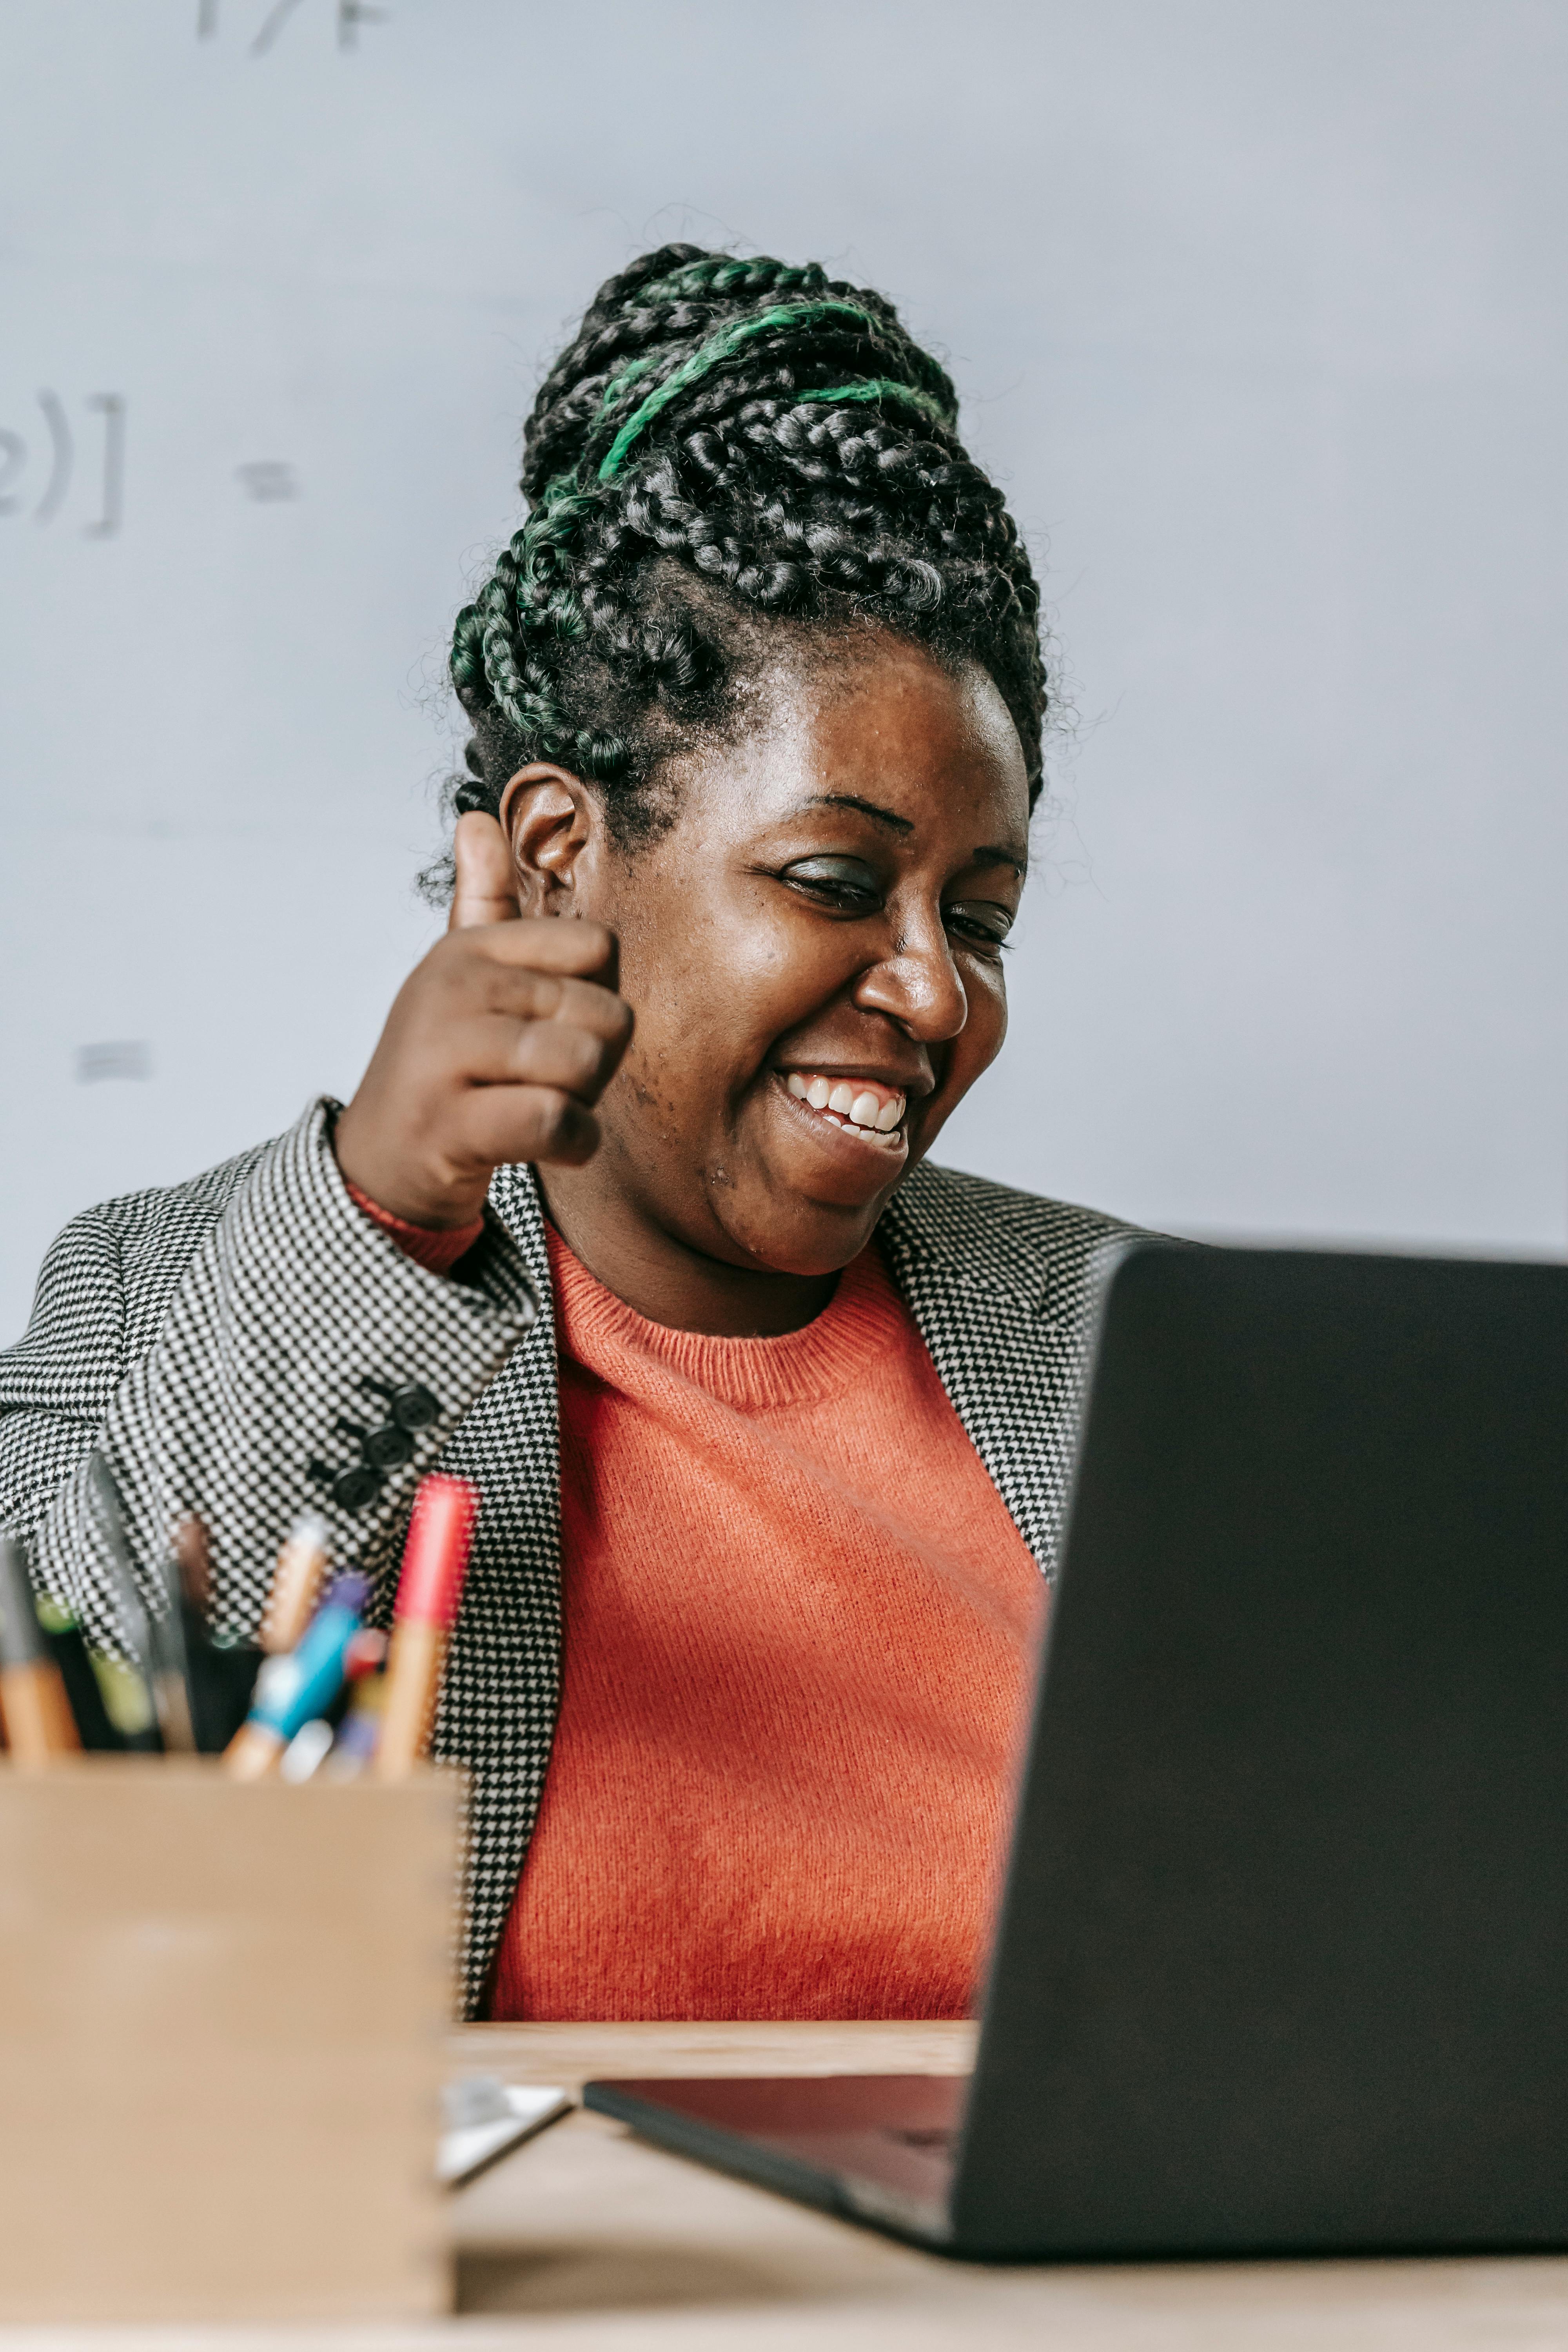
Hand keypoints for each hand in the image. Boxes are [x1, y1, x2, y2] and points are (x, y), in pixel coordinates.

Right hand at [333, 811, 632, 1227]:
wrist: (382, 1162)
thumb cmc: (446, 1067)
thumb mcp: (463, 978)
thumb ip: (484, 903)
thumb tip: (475, 819)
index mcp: (469, 948)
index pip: (599, 947)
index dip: (598, 1000)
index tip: (552, 1028)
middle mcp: (452, 987)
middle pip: (606, 1013)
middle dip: (596, 1065)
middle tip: (539, 1081)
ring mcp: (444, 1053)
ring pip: (584, 1063)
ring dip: (583, 1104)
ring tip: (534, 1107)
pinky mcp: (449, 1122)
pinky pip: (556, 1119)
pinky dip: (575, 1143)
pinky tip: (551, 1147)